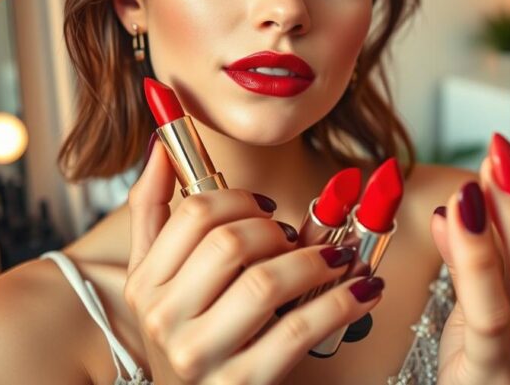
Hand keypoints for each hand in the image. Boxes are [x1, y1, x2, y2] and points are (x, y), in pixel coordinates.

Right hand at [125, 137, 383, 383]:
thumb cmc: (194, 335)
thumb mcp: (162, 281)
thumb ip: (155, 212)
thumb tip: (160, 147)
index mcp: (144, 284)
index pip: (195, 212)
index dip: (242, 198)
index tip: (270, 208)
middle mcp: (163, 318)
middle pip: (231, 241)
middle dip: (279, 230)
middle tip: (299, 238)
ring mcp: (200, 354)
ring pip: (266, 280)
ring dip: (316, 260)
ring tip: (337, 259)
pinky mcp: (242, 383)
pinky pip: (299, 328)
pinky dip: (341, 302)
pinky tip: (365, 291)